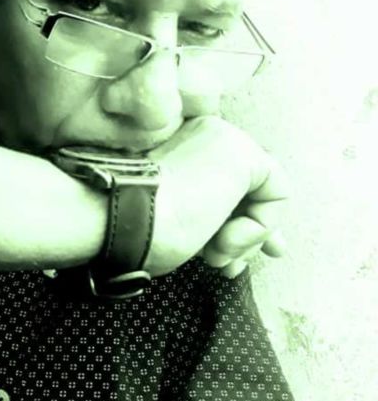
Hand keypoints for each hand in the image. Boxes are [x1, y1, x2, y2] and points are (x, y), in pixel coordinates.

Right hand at [145, 115, 287, 276]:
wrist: (123, 219)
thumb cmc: (139, 228)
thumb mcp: (181, 221)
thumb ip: (215, 219)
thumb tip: (266, 240)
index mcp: (184, 146)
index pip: (227, 181)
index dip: (236, 222)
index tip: (230, 259)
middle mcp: (206, 135)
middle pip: (249, 188)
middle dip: (249, 234)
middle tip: (234, 266)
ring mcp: (226, 139)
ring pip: (263, 194)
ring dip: (244, 238)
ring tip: (215, 255)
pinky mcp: (244, 154)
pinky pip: (276, 195)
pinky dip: (257, 228)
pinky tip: (223, 239)